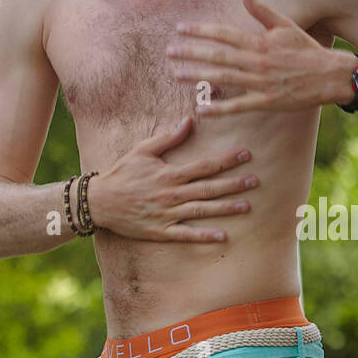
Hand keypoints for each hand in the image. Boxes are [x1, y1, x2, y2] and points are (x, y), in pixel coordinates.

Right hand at [88, 116, 256, 241]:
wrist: (101, 202)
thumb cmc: (123, 173)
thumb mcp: (143, 151)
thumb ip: (168, 138)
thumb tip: (189, 121)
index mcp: (169, 173)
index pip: (204, 165)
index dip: (226, 160)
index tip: (246, 154)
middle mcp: (172, 194)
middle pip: (209, 188)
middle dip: (234, 184)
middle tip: (255, 181)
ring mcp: (168, 214)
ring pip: (203, 210)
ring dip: (226, 208)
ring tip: (247, 206)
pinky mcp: (162, 231)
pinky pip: (187, 234)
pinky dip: (205, 236)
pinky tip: (223, 236)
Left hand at [167, 0, 343, 113]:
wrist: (331, 75)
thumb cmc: (306, 49)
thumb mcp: (284, 25)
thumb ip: (260, 9)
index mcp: (260, 41)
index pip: (223, 34)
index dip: (200, 31)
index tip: (180, 29)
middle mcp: (257, 61)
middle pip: (217, 56)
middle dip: (191, 53)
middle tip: (169, 52)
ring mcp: (261, 82)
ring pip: (223, 78)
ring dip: (197, 76)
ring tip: (176, 74)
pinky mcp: (267, 101)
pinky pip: (239, 106)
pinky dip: (219, 109)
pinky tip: (201, 109)